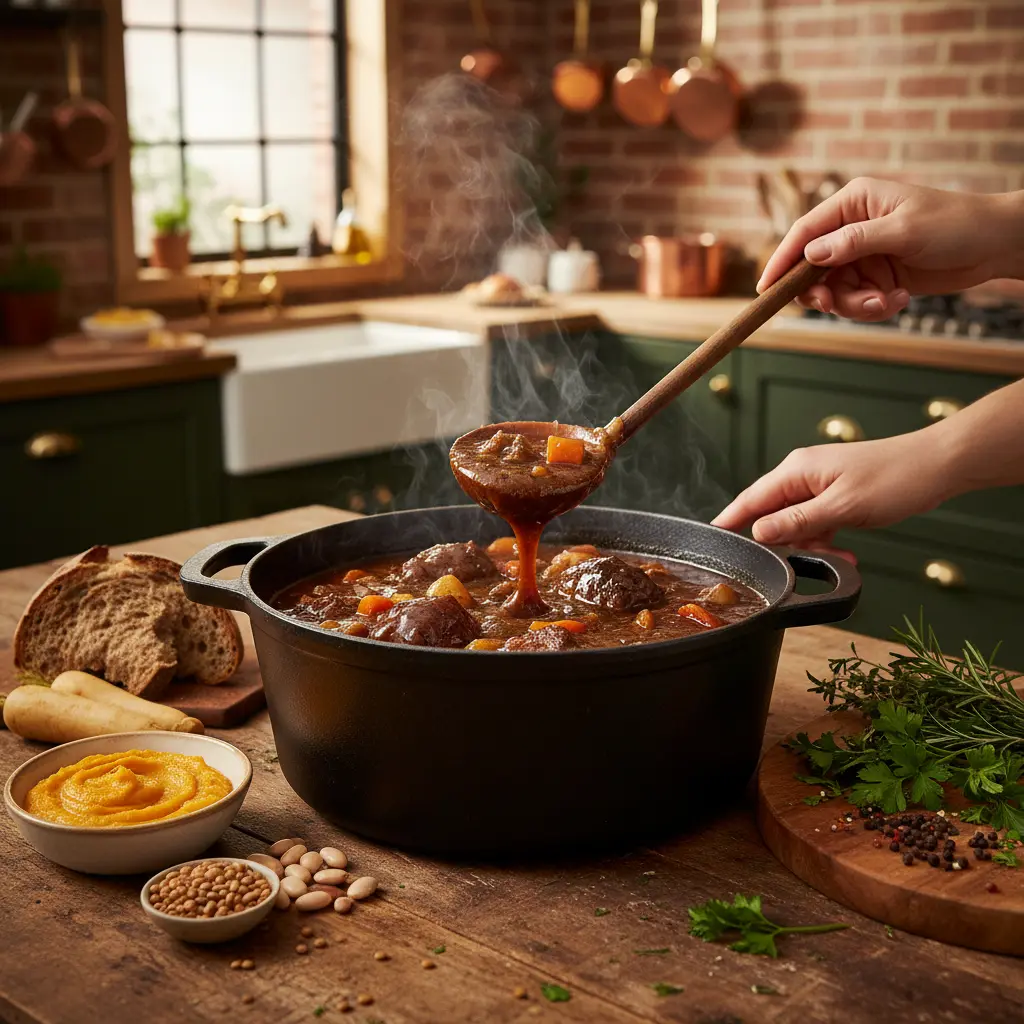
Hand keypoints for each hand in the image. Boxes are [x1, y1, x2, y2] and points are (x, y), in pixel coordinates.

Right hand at [712, 431, 952, 547]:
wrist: (937, 466)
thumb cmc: (895, 478)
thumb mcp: (842, 507)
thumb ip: (797, 521)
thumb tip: (759, 532)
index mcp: (796, 470)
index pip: (750, 499)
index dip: (729, 521)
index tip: (709, 539)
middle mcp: (802, 475)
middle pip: (772, 515)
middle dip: (786, 542)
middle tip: (806, 560)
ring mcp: (819, 485)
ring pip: (796, 524)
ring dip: (813, 544)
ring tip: (841, 557)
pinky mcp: (835, 495)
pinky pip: (817, 522)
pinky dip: (827, 539)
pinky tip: (847, 553)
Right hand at [758, 177, 1023, 321]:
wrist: (994, 245)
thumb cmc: (955, 224)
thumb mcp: (904, 231)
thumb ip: (854, 242)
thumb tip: (811, 254)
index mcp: (853, 202)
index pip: (805, 232)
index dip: (782, 260)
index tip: (766, 288)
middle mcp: (852, 227)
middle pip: (814, 269)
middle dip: (827, 293)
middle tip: (834, 306)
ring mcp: (863, 254)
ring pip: (835, 291)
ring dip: (855, 305)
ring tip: (886, 303)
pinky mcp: (876, 276)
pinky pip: (856, 301)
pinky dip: (873, 308)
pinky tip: (899, 300)